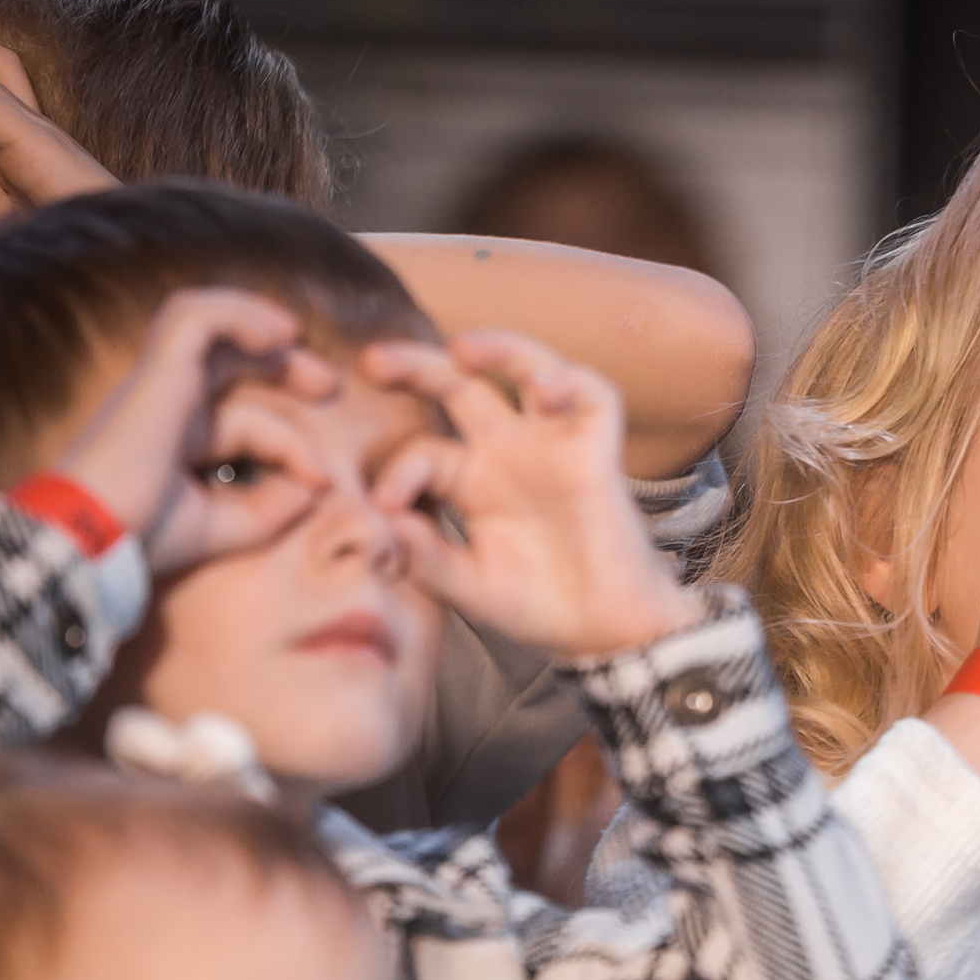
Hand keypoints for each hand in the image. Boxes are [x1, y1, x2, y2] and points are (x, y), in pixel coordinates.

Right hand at [54, 288, 334, 572]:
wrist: (94, 537)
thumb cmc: (145, 540)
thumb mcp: (224, 526)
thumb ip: (272, 508)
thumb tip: (316, 486)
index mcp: (177, 438)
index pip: (245, 422)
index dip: (294, 446)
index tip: (324, 483)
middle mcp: (165, 404)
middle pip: (226, 361)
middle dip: (281, 364)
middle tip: (330, 386)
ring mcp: (157, 384)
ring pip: (202, 323)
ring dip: (254, 322)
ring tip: (292, 337)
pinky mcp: (155, 371)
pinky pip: (194, 319)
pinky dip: (236, 314)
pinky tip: (276, 336)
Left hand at [363, 330, 700, 657]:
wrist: (607, 631)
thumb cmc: (542, 606)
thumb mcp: (470, 587)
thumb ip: (428, 558)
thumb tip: (384, 521)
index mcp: (473, 481)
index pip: (424, 452)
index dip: (400, 470)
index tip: (381, 502)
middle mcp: (509, 452)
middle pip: (460, 385)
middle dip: (417, 365)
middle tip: (372, 361)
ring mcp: (553, 446)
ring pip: (528, 369)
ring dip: (498, 348)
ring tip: (463, 348)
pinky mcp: (597, 453)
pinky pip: (595, 397)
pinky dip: (572, 382)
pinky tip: (545, 389)